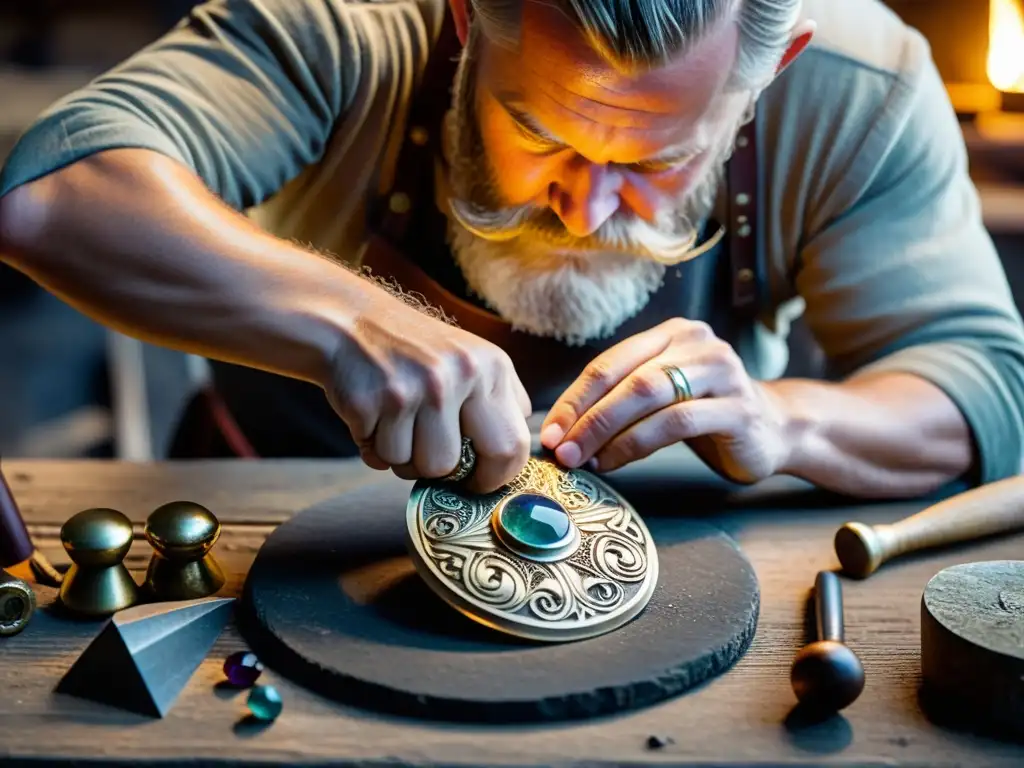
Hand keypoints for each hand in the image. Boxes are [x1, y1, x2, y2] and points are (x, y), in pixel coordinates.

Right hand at [324, 290, 532, 492]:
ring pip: (415, 468)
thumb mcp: (472, 356)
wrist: (349, 321)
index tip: (480, 481)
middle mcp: (455, 376)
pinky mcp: (370, 402)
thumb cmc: (416, 351)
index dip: (495, 477)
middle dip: (445, 476)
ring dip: (404, 460)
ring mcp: (411, 389)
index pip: (511, 446)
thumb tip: (516, 449)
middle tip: (437, 469)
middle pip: (455, 466)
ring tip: (398, 426)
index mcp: (490, 367)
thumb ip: (502, 398)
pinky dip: (374, 449)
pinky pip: (379, 458)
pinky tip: (374, 419)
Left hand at [539, 318, 792, 482]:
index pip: (609, 362)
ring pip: (648, 396)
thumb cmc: (708, 414)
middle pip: (625, 378)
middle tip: (561, 449)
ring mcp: (722, 372)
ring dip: (607, 431)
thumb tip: (563, 431)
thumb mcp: (662, 397)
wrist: (778, 430)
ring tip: (583, 458)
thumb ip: (622, 402)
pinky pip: (676, 422)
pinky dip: (638, 443)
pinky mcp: (738, 407)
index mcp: (672, 335)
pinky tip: (616, 460)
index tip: (550, 431)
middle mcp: (697, 344)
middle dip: (585, 416)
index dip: (574, 398)